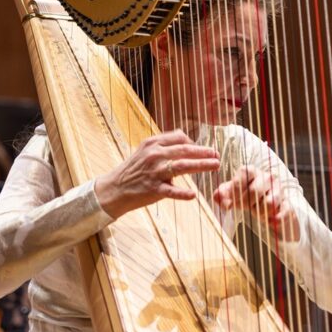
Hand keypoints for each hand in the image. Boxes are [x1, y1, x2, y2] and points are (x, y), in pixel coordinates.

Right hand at [95, 130, 219, 218]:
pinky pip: (170, 191)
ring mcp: (154, 172)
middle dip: (203, 152)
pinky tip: (193, 195)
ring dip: (201, 165)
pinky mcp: (153, 189)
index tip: (206, 149)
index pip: (179, 138)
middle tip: (217, 155)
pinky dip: (182, 193)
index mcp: (153, 143)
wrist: (114, 188)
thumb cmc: (133, 169)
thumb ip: (163, 143)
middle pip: (184, 150)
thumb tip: (183, 136)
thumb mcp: (144, 150)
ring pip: (182, 166)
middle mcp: (154, 155)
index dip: (195, 143)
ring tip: (215, 166)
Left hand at [213, 165, 299, 241]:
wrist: (266, 209)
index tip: (231, 200)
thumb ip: (222, 195)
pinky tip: (269, 221)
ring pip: (270, 203)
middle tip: (244, 208)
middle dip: (246, 203)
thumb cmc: (246, 197)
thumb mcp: (232, 195)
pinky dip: (274, 220)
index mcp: (252, 171)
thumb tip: (219, 198)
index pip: (244, 171)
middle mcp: (267, 177)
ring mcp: (279, 190)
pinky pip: (282, 213)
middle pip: (255, 190)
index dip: (236, 187)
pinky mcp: (288, 204)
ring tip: (257, 212)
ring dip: (260, 212)